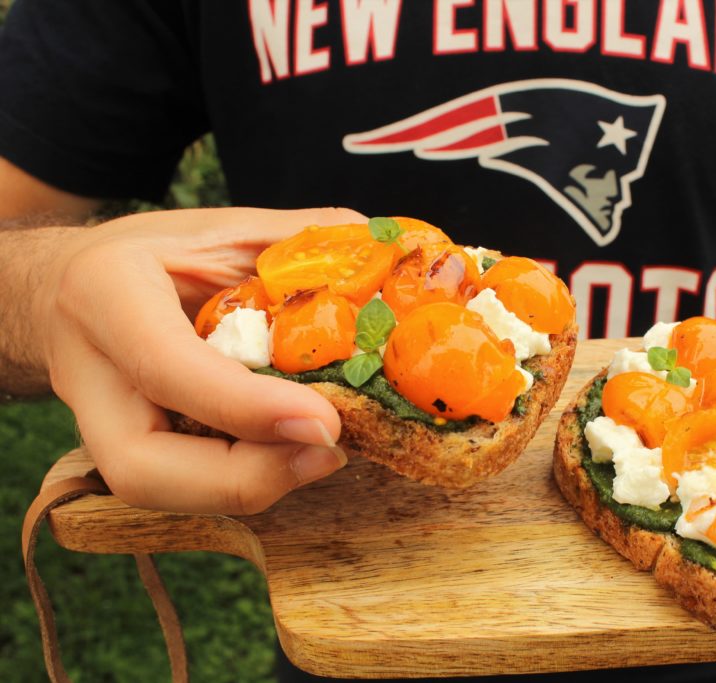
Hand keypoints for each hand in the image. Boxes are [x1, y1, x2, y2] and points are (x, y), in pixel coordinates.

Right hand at [32, 207, 366, 513]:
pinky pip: (181, 484)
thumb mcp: (221, 228)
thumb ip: (296, 243)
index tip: (326, 422)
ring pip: (156, 492)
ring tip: (323, 454)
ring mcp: (96, 423)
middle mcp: (88, 371)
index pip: (165, 365)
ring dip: (251, 486)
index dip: (247, 406)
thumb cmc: (154, 254)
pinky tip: (294, 453)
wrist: (65, 285)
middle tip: (328, 453)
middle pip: (140, 468)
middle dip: (243, 480)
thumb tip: (391, 258)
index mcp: (106, 292)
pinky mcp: (120, 452)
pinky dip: (244, 478)